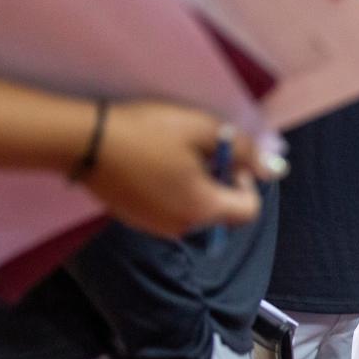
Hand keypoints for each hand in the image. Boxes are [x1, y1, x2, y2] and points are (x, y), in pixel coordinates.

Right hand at [83, 101, 288, 237]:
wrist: (84, 141)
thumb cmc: (147, 132)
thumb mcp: (203, 130)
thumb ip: (244, 151)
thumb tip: (274, 169)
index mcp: (204, 209)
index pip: (249, 209)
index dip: (247, 181)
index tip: (229, 156)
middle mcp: (183, 227)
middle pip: (221, 211)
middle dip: (220, 180)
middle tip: (198, 148)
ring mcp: (155, 226)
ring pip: (194, 209)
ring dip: (195, 185)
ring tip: (172, 153)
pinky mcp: (134, 219)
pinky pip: (168, 208)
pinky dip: (170, 190)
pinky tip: (151, 164)